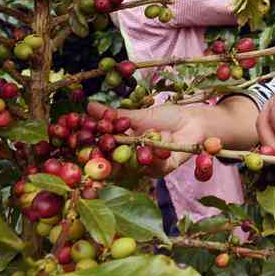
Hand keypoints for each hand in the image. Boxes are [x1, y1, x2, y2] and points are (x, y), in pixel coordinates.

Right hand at [88, 102, 204, 176]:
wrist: (194, 121)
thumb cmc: (167, 116)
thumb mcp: (138, 115)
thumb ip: (114, 116)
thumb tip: (88, 106)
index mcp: (126, 145)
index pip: (105, 150)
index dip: (93, 148)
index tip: (80, 142)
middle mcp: (133, 158)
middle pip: (114, 163)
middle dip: (104, 158)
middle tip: (93, 154)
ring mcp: (147, 166)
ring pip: (131, 166)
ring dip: (125, 158)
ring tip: (117, 150)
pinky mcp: (162, 169)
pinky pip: (151, 166)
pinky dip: (148, 157)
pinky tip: (147, 148)